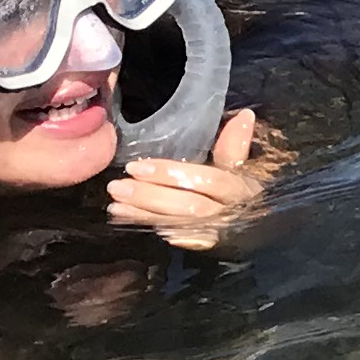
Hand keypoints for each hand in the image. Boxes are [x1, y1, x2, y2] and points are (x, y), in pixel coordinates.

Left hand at [107, 108, 270, 250]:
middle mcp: (228, 212)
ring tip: (114, 203)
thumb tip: (245, 115)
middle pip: (189, 206)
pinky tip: (127, 218)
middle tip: (117, 187)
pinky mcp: (201, 244)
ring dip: (143, 213)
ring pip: (178, 223)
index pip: (208, 181)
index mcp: (239, 188)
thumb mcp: (238, 168)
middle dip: (150, 196)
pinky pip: (173, 236)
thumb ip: (235, 145)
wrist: (245, 225)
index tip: (136, 168)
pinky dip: (148, 226)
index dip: (171, 174)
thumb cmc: (237, 189)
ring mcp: (214, 231)